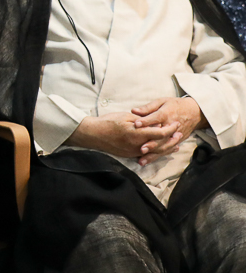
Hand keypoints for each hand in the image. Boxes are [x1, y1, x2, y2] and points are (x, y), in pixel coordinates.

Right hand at [67, 106, 193, 164]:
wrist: (93, 134)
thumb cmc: (108, 122)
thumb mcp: (126, 117)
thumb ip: (142, 120)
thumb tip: (155, 123)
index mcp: (137, 133)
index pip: (160, 132)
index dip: (170, 128)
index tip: (176, 124)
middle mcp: (137, 145)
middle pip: (160, 145)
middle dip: (172, 140)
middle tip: (180, 134)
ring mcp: (133, 152)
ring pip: (155, 152)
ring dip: (166, 148)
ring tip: (175, 145)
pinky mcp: (129, 155)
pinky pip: (147, 155)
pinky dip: (156, 152)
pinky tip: (160, 150)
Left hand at [131, 97, 205, 165]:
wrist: (195, 112)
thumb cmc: (174, 105)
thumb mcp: (162, 102)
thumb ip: (148, 107)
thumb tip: (133, 110)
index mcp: (166, 114)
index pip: (156, 117)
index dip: (146, 121)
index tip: (136, 124)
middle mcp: (171, 126)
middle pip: (161, 136)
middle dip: (152, 143)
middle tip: (141, 149)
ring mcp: (175, 135)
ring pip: (164, 146)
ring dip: (153, 154)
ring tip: (142, 160)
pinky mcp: (177, 141)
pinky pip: (167, 149)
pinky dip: (158, 155)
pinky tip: (148, 161)